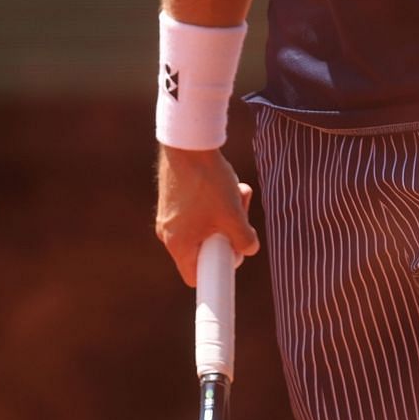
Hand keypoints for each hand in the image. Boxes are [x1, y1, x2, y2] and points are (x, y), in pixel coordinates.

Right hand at [155, 145, 260, 286]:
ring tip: (237, 191)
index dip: (217, 271)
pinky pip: (199, 210)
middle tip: (239, 216)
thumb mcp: (233, 215)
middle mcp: (168, 232)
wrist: (188, 143)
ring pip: (206, 225)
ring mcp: (169, 214)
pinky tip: (226, 182)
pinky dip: (216, 200)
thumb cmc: (208, 182)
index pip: (195, 276)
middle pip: (205, 248)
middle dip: (228, 233)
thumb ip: (245, 240)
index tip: (231, 254)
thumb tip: (249, 248)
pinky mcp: (174, 198)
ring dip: (227, 213)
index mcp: (178, 244)